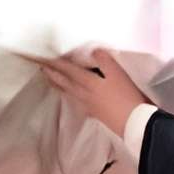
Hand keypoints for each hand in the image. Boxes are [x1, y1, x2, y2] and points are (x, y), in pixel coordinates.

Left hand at [37, 53, 152, 137]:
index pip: (65, 69)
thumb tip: (93, 50)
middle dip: (50, 72)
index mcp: (87, 82)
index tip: (39, 57)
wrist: (135, 123)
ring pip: (67, 91)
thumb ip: (104, 59)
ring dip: (56, 83)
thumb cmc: (127, 96)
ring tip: (49, 78)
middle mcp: (83, 93)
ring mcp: (87, 104)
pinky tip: (71, 94)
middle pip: (62, 81)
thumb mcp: (118, 73)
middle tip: (39, 65)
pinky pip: (74, 100)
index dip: (52, 61)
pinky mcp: (94, 112)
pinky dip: (68, 93)